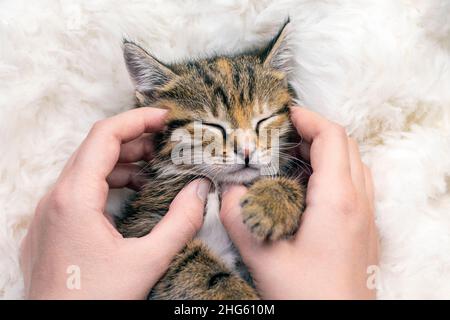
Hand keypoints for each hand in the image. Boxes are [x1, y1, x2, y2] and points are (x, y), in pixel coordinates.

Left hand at [20, 107, 209, 298]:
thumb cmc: (95, 301)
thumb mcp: (147, 261)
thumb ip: (180, 222)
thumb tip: (201, 190)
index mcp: (73, 198)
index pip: (104, 135)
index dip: (137, 119)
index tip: (165, 117)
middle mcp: (54, 199)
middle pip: (94, 149)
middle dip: (133, 140)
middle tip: (167, 144)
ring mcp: (47, 214)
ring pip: (85, 169)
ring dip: (121, 163)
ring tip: (153, 170)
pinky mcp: (49, 228)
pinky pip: (77, 191)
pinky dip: (107, 183)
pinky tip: (130, 195)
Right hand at [220, 107, 378, 298]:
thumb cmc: (307, 296)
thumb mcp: (263, 257)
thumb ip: (238, 217)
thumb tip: (227, 188)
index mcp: (337, 200)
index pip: (332, 137)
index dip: (308, 118)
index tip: (283, 115)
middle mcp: (359, 202)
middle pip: (346, 145)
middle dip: (314, 131)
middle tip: (282, 135)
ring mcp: (366, 216)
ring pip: (354, 163)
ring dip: (327, 150)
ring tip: (293, 156)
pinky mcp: (365, 229)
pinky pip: (357, 184)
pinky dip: (335, 170)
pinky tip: (308, 188)